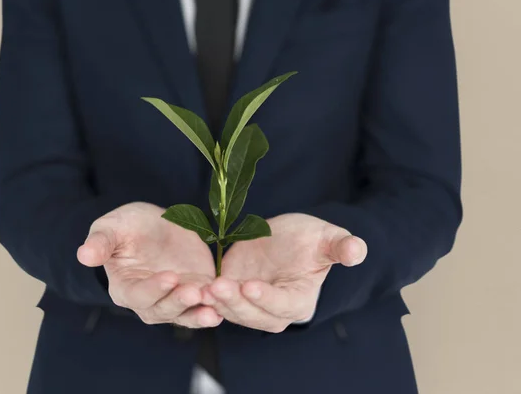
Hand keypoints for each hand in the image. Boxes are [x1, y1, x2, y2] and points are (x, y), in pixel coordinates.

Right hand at [77, 202, 221, 327]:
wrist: (156, 224)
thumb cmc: (127, 226)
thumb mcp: (112, 227)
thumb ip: (101, 242)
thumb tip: (83, 255)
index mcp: (125, 288)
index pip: (139, 295)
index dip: (154, 289)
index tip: (170, 277)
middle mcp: (149, 301)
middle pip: (163, 310)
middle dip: (180, 302)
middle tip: (195, 290)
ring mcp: (174, 298)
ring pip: (186, 314)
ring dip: (199, 313)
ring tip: (215, 309)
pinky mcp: (196, 292)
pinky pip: (205, 306)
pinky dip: (215, 308)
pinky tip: (226, 307)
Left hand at [202, 213, 366, 332]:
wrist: (284, 237)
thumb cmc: (310, 238)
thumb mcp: (326, 237)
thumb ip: (341, 247)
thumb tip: (359, 251)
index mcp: (299, 300)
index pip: (283, 305)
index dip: (267, 298)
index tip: (249, 286)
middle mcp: (275, 310)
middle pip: (255, 315)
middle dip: (235, 302)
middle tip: (218, 286)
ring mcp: (251, 304)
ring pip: (233, 311)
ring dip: (217, 302)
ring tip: (203, 288)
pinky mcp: (233, 294)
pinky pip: (218, 302)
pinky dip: (206, 298)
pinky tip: (193, 287)